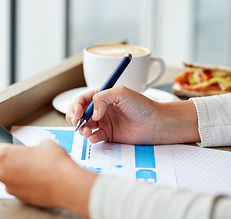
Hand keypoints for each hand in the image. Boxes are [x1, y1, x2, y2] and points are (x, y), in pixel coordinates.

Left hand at [0, 137, 96, 217]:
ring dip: (19, 170)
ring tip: (38, 167)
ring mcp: (10, 187)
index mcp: (4, 155)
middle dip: (12, 157)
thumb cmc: (56, 164)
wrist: (67, 185)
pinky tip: (40, 177)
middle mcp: (3, 172)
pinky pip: (18, 185)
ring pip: (10, 174)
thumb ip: (31, 146)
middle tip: (27, 154)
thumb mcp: (45, 143)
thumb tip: (33, 151)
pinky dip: (26, 181)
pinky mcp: (19, 197)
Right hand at [66, 86, 199, 144]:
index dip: (76, 105)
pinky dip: (92, 138)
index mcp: (103, 96)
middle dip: (75, 117)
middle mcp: (101, 109)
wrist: (155, 124)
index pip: (82, 99)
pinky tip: (96, 137)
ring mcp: (105, 122)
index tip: (78, 113)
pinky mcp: (109, 135)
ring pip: (85, 125)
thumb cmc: (142, 106)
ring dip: (82, 128)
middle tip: (77, 122)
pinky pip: (95, 137)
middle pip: (80, 113)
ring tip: (88, 131)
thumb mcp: (121, 93)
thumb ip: (101, 98)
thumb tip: (92, 113)